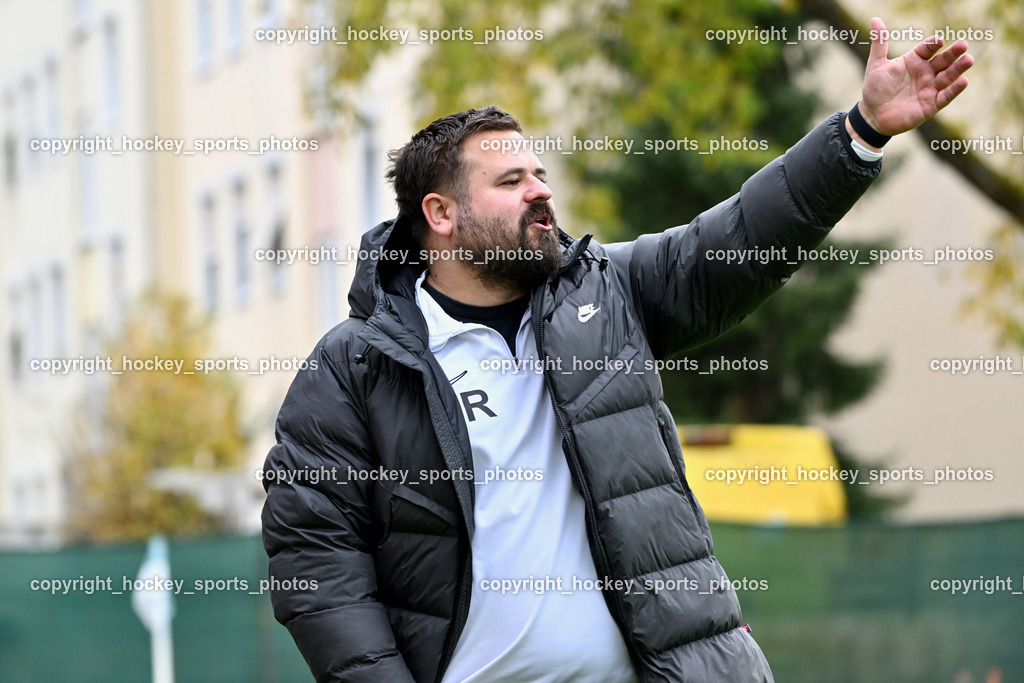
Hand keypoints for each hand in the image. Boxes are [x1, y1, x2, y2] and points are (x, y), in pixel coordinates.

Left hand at [859, 17, 973, 135]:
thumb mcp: (876, 65)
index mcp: (914, 60)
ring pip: (948, 76)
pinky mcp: (931, 105)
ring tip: (968, 59)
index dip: (933, 44)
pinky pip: (945, 96)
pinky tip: (963, 81)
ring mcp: (930, 88)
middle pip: (943, 60)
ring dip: (958, 69)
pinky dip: (954, 90)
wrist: (872, 115)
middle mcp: (926, 72)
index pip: (928, 48)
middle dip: (953, 53)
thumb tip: (875, 19)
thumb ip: (879, 43)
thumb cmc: (875, 89)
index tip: (939, 40)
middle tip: (963, 45)